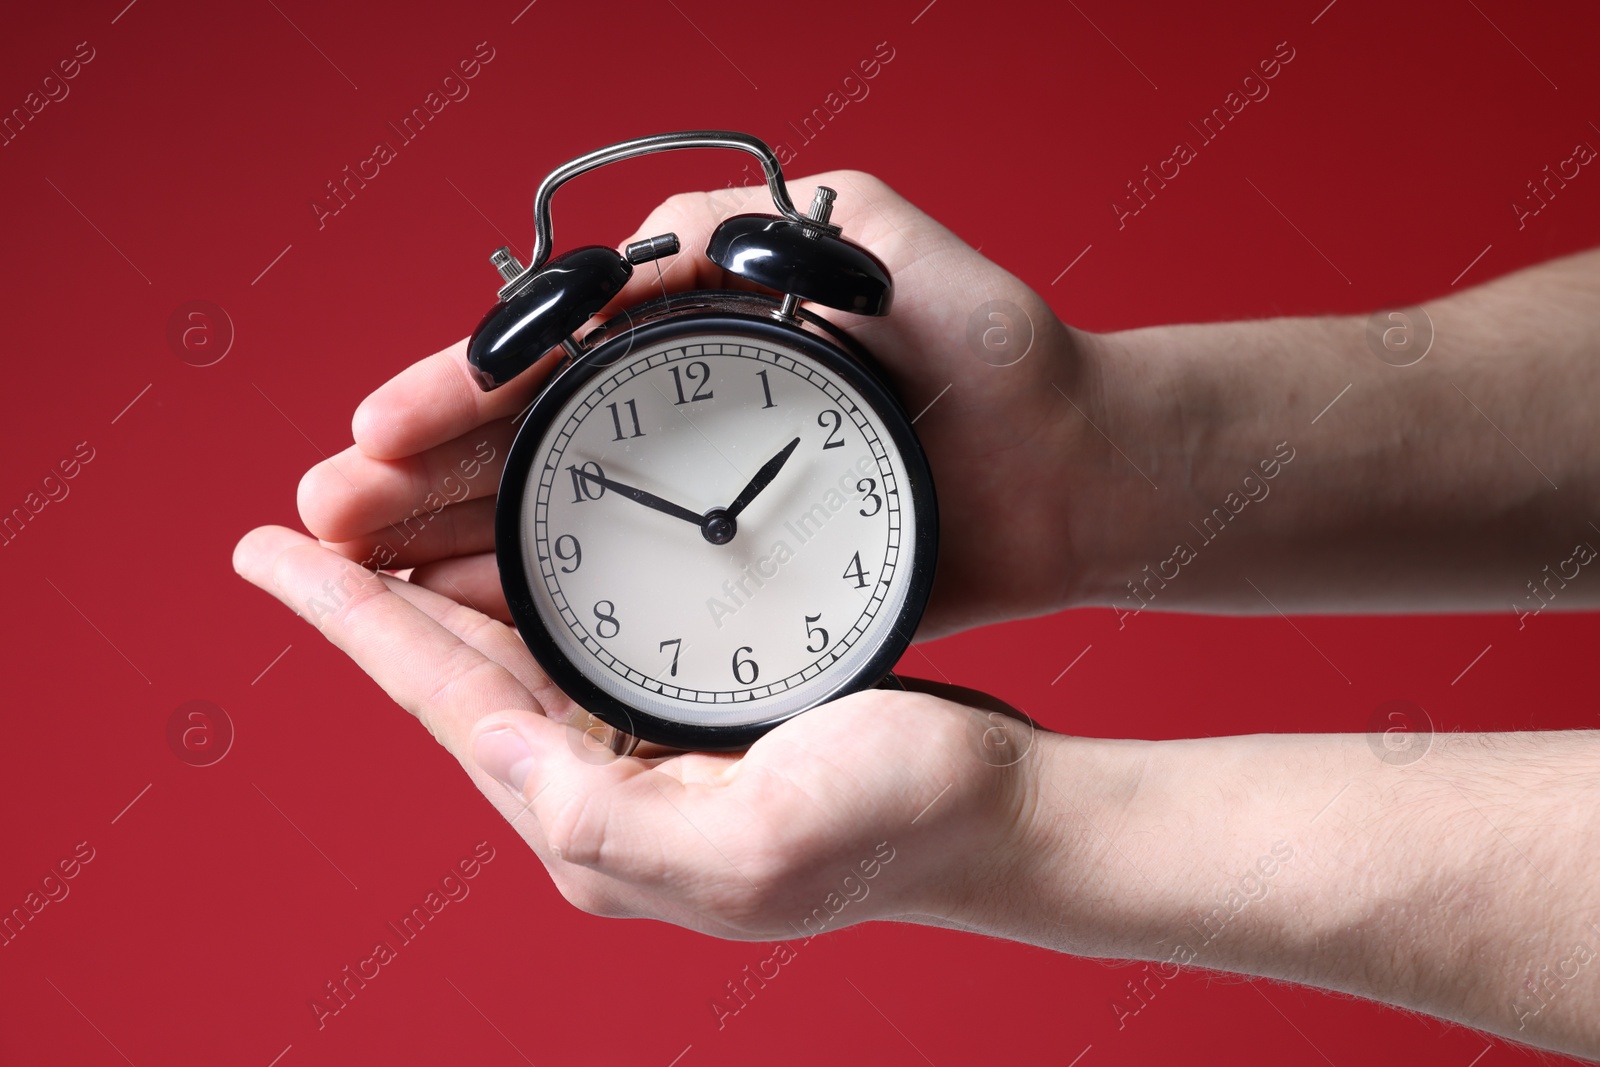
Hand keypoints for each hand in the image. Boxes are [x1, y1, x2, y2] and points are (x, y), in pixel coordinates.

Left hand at [230, 525, 1038, 938]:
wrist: (998, 807)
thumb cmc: (904, 821)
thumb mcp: (762, 842)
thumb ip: (611, 819)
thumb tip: (493, 746)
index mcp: (599, 825)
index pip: (447, 703)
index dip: (354, 621)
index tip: (271, 549)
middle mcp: (602, 794)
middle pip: (456, 675)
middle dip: (373, 594)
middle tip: (307, 513)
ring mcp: (644, 755)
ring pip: (508, 652)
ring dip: (434, 586)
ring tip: (371, 524)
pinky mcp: (686, 717)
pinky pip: (575, 642)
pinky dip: (521, 589)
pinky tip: (502, 554)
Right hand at [294, 169, 1110, 638]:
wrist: (1076, 467)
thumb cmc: (998, 351)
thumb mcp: (883, 250)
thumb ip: (754, 231)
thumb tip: (626, 259)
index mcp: (705, 325)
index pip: (560, 354)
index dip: (466, 388)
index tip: (380, 427)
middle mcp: (689, 404)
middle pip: (533, 438)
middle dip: (427, 472)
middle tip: (330, 509)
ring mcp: (710, 488)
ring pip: (558, 512)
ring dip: (457, 536)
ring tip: (361, 560)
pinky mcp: (744, 568)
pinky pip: (622, 582)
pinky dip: (542, 596)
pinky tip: (466, 611)